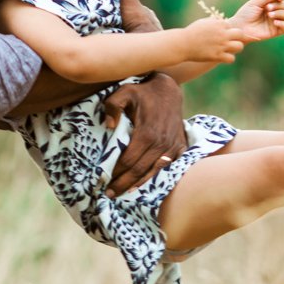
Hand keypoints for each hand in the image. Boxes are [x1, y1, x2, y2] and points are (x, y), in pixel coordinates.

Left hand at [103, 73, 186, 195]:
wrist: (168, 90)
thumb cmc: (142, 92)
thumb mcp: (124, 92)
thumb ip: (112, 106)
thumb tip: (108, 126)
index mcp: (147, 132)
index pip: (128, 160)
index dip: (116, 173)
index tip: (104, 180)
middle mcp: (162, 143)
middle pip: (139, 170)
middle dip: (123, 184)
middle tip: (110, 194)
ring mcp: (172, 147)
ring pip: (153, 172)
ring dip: (137, 184)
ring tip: (123, 192)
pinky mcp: (180, 147)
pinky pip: (167, 168)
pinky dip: (153, 177)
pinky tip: (142, 184)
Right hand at [182, 18, 245, 62]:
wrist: (182, 44)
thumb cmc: (191, 33)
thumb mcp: (203, 22)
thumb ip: (213, 22)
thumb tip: (220, 21)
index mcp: (219, 24)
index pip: (231, 26)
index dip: (227, 30)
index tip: (220, 34)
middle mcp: (222, 34)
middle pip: (240, 34)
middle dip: (237, 37)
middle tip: (229, 41)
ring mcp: (220, 45)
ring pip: (239, 46)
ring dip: (236, 48)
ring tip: (229, 49)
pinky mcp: (217, 56)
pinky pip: (232, 58)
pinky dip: (229, 58)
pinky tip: (223, 57)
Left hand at [230, 0, 283, 42]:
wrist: (239, 27)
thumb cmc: (245, 14)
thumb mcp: (255, 3)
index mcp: (268, 5)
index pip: (280, 0)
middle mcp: (273, 13)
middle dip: (278, 5)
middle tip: (267, 8)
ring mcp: (274, 22)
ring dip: (280, 13)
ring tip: (269, 14)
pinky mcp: (275, 31)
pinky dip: (283, 23)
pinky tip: (275, 22)